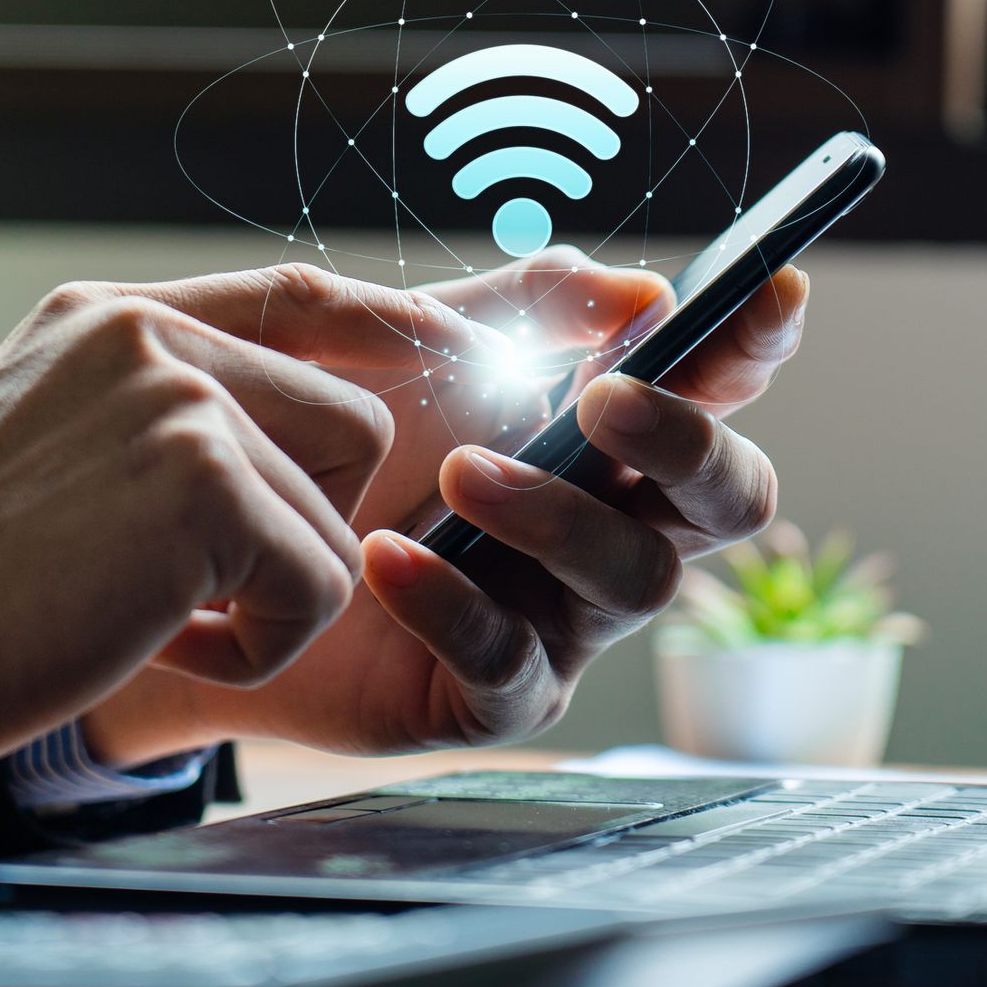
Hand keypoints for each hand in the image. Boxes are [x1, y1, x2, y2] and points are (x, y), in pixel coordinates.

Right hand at [0, 265, 493, 818]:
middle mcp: (152, 335)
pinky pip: (322, 583)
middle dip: (309, 526)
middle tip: (204, 586)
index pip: (301, 293)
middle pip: (355, 422)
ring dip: (274, 599)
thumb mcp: (51, 439)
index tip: (464, 356)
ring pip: (338, 518)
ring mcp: (179, 398)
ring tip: (159, 620)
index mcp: (114, 317)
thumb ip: (156, 406)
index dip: (396, 328)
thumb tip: (284, 425)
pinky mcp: (204, 483)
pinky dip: (261, 647)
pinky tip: (162, 646)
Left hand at [84, 248, 807, 760]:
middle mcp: (616, 524)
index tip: (764, 290)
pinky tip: (389, 555)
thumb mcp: (431, 348)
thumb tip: (638, 289)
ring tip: (462, 474)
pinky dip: (455, 603)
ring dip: (560, 516)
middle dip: (688, 442)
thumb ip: (528, 309)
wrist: (222, 541)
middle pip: (730, 497)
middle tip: (604, 398)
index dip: (755, 344)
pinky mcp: (496, 697)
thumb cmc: (347, 439)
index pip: (721, 388)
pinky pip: (511, 664)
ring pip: (638, 579)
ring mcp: (567, 617)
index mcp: (615, 434)